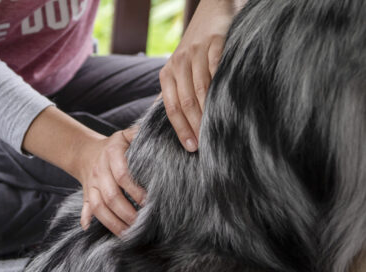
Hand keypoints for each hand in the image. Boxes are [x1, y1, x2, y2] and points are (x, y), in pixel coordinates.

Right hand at [77, 126, 145, 235]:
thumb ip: (139, 134)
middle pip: (111, 195)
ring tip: (128, 234)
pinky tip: (89, 228)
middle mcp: (100, 170)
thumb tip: (156, 136)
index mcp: (112, 154)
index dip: (135, 190)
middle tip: (141, 223)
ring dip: (112, 222)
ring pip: (98, 206)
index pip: (123, 175)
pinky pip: (86, 206)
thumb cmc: (115, 145)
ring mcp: (92, 183)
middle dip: (126, 212)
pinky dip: (86, 218)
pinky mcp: (86, 194)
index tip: (148, 201)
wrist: (86, 151)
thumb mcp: (125, 135)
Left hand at [160, 0, 242, 151]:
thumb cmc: (196, 48)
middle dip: (194, 126)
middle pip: (185, 101)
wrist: (211, 10)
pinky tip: (225, 104)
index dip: (180, 129)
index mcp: (167, 73)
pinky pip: (216, 68)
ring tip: (215, 132)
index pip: (171, 107)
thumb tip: (173, 120)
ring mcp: (196, 53)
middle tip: (204, 146)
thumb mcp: (180, 68)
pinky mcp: (215, 43)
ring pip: (200, 89)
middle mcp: (178, 64)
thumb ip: (176, 91)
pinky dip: (220, 87)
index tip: (190, 147)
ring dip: (207, 113)